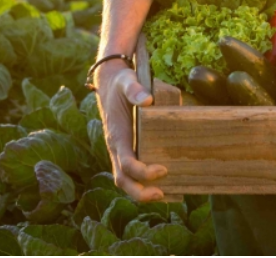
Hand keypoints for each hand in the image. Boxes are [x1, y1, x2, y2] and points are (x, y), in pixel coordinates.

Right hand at [92, 60, 167, 201]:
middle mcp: (116, 147)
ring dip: (141, 192)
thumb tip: (147, 100)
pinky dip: (144, 183)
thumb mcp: (127, 81)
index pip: (125, 163)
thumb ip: (135, 89)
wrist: (110, 82)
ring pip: (125, 179)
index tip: (162, 169)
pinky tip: (163, 184)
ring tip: (164, 194)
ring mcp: (120, 150)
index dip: (142, 172)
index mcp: (117, 134)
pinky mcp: (127, 149)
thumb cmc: (122, 83)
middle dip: (139, 193)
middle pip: (122, 179)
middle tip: (162, 195)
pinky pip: (131, 172)